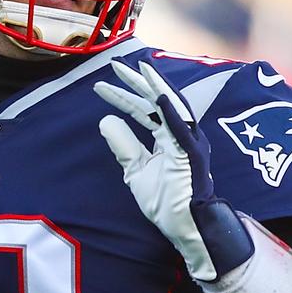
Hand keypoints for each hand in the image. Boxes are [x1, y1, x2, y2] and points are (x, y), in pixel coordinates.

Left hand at [94, 60, 252, 281]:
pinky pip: (180, 124)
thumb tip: (106, 120)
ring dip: (152, 85)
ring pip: (170, 104)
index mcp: (169, 138)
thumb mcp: (136, 170)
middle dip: (135, 82)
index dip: (121, 97)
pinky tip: (155, 91)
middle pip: (155, 100)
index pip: (143, 110)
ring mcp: (188, 140)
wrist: (185, 227)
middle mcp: (180, 134)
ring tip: (135, 68)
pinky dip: (168, 106)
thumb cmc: (166, 202)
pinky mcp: (192, 151)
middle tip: (113, 65)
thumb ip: (124, 146)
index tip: (100, 87)